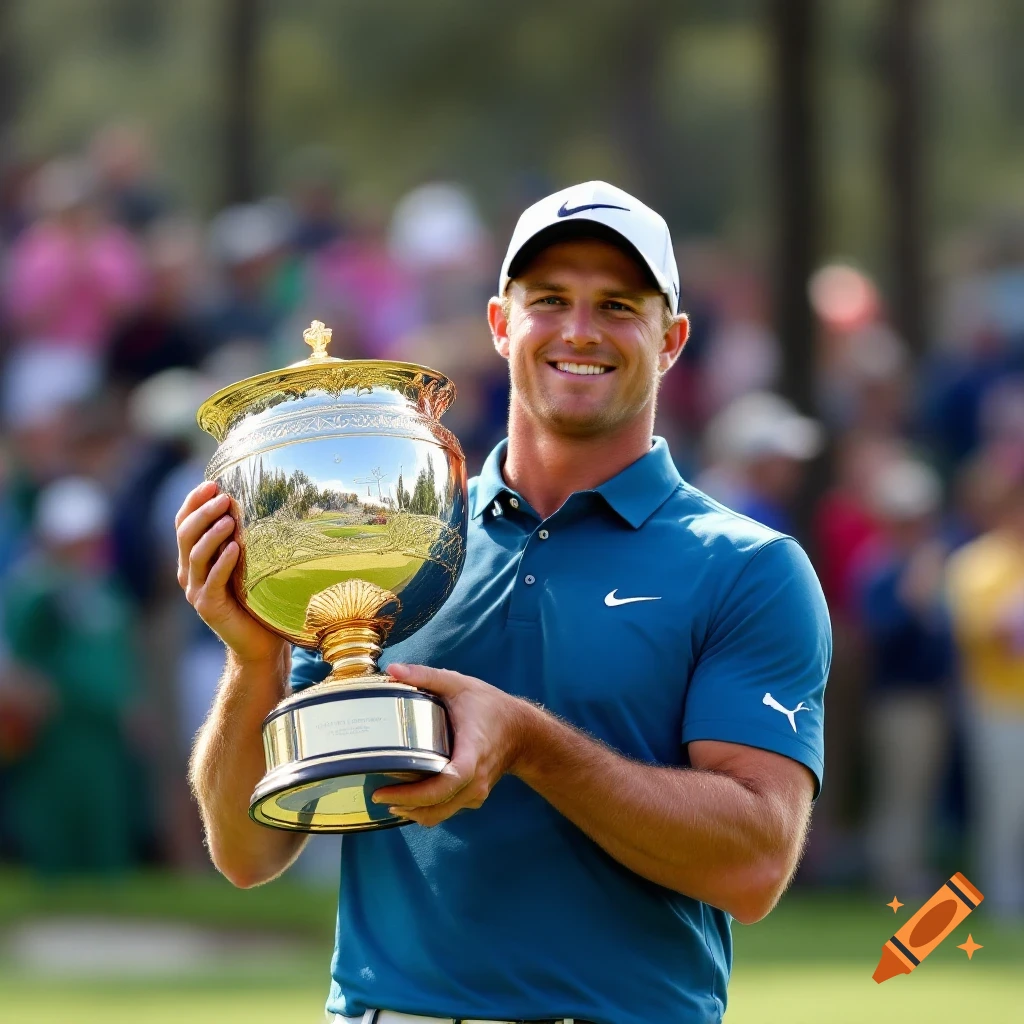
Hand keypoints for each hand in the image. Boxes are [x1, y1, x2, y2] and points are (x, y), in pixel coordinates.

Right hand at [175, 481, 286, 665]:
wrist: (259, 643)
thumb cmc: (256, 599)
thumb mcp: (246, 564)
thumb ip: (240, 539)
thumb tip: (250, 503)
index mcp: (194, 560)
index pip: (183, 524)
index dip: (193, 502)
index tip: (212, 483)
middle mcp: (189, 574)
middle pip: (185, 535)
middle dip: (202, 512)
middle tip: (223, 497)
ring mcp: (196, 591)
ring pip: (196, 555)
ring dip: (212, 534)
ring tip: (229, 518)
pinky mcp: (209, 607)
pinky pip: (213, 580)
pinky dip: (224, 562)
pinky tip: (237, 547)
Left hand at [371, 663, 532, 826]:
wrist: (522, 731)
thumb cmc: (490, 706)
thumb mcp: (459, 684)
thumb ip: (426, 676)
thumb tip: (392, 670)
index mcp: (471, 751)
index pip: (449, 781)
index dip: (415, 793)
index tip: (385, 791)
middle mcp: (475, 779)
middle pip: (438, 805)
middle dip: (405, 805)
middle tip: (376, 794)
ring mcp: (476, 792)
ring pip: (440, 815)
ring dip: (413, 812)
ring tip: (388, 799)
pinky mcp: (473, 797)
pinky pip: (447, 811)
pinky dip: (426, 809)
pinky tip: (409, 798)